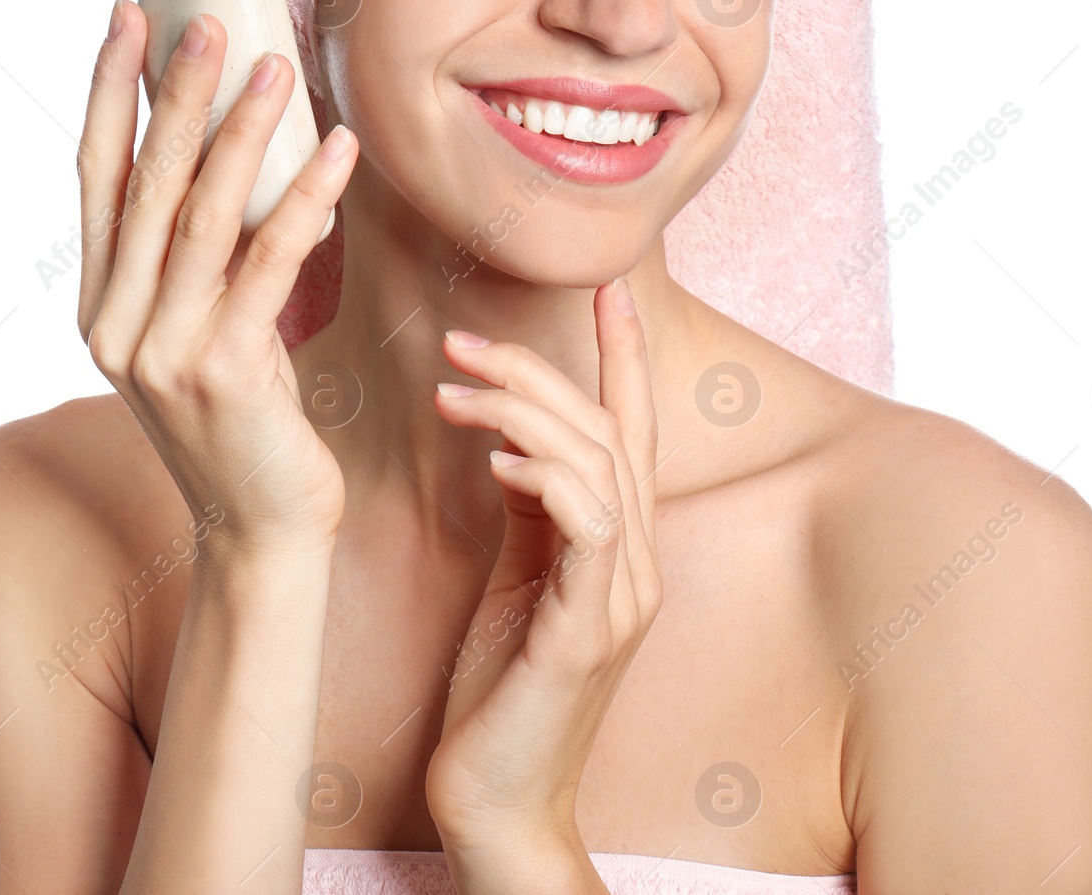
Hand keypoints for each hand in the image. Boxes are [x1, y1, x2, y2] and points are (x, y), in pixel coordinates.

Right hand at [76, 0, 358, 556]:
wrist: (261, 527)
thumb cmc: (243, 419)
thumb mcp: (202, 328)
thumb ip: (198, 260)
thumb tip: (237, 157)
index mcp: (100, 304)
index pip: (95, 176)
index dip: (108, 92)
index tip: (125, 17)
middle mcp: (113, 323)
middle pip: (144, 182)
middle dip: (176, 94)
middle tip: (209, 21)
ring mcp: (159, 350)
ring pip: (200, 215)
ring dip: (242, 132)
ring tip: (276, 66)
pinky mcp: (221, 371)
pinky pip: (269, 264)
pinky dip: (306, 200)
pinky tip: (339, 151)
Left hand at [424, 280, 662, 870]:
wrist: (495, 802)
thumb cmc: (498, 690)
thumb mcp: (516, 578)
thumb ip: (531, 510)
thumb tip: (513, 440)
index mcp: (620, 547)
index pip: (632, 431)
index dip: (625, 358)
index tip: (609, 289)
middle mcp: (638, 564)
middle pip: (608, 434)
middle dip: (539, 372)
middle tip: (461, 341)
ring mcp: (622, 600)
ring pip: (602, 467)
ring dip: (526, 413)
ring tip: (453, 389)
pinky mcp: (589, 634)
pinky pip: (590, 530)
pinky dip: (551, 480)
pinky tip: (497, 461)